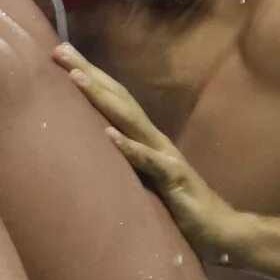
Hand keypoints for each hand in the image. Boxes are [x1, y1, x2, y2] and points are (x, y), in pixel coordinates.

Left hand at [54, 42, 250, 263]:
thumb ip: (122, 162)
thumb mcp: (142, 180)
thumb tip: (90, 150)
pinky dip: (129, 147)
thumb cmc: (177, 207)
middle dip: (89, 73)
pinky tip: (109, 135)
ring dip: (102, 99)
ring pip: (130, 121)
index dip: (89, 76)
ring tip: (75, 78)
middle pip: (119, 99)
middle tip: (59, 50)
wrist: (220, 230)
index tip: (59, 53)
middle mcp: (154, 140)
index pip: (114, 99)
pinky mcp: (174, 180)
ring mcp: (165, 157)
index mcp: (145, 139)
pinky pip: (149, 162)